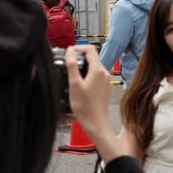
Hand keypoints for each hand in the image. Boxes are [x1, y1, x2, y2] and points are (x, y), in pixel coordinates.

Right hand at [65, 45, 121, 161]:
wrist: (96, 124)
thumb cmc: (85, 107)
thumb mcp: (74, 84)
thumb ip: (72, 65)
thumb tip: (70, 50)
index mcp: (98, 70)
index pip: (90, 49)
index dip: (78, 48)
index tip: (69, 53)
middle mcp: (104, 73)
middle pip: (92, 58)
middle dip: (79, 58)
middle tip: (67, 64)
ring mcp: (106, 81)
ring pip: (93, 67)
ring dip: (82, 67)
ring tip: (71, 76)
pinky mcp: (104, 88)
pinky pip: (95, 76)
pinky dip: (86, 76)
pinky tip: (79, 86)